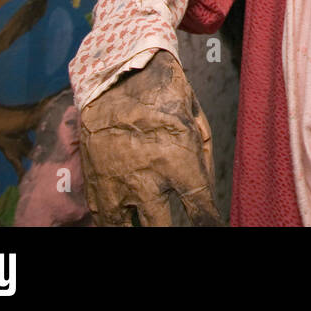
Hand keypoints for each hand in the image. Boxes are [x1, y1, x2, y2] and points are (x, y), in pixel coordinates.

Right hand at [79, 50, 221, 226]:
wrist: (117, 79)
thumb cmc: (164, 97)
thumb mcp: (196, 123)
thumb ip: (203, 161)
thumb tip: (205, 191)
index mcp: (178, 163)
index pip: (200, 211)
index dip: (209, 223)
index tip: (213, 226)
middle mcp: (147, 181)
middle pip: (162, 229)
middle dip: (171, 231)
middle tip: (178, 226)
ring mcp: (118, 186)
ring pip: (129, 230)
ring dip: (141, 229)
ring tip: (149, 223)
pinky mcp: (97, 187)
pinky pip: (106, 222)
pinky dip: (117, 225)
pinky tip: (128, 221)